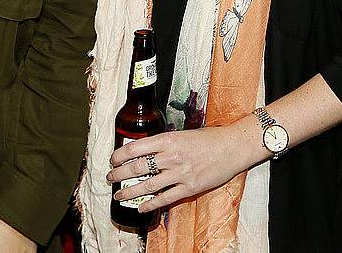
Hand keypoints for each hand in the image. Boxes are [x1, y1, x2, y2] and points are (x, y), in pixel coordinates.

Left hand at [107, 125, 257, 212]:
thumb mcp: (181, 134)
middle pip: (138, 167)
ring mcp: (181, 173)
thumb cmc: (208, 139)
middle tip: (109, 177)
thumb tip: (144, 150)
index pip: (135, 148)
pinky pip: (166, 198)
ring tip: (119, 194)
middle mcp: (171, 156)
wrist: (232, 147)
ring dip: (130, 191)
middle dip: (119, 173)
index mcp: (167, 140)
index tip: (113, 159)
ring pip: (148, 185)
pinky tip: (141, 207)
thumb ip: (163, 143)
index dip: (120, 155)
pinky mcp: (190, 187)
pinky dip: (151, 204)